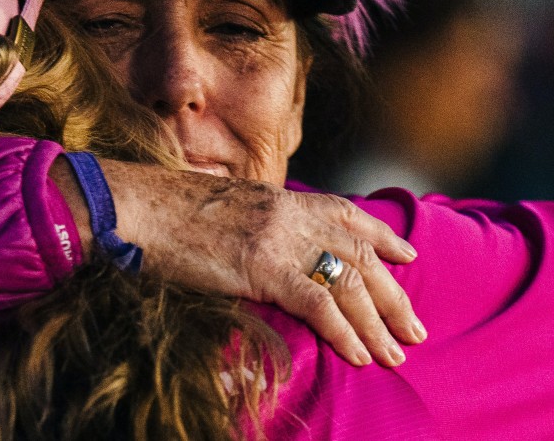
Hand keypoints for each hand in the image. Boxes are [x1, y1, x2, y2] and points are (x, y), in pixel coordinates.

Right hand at [87, 159, 426, 366]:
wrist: (137, 206)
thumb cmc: (167, 213)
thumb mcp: (225, 209)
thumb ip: (256, 224)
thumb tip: (264, 247)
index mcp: (283, 199)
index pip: (348, 214)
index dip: (382, 237)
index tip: (407, 256)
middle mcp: (291, 215)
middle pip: (360, 255)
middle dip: (393, 295)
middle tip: (416, 329)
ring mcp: (279, 240)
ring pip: (349, 282)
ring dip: (378, 322)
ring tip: (397, 353)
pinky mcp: (263, 267)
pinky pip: (317, 303)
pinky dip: (344, 331)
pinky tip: (360, 354)